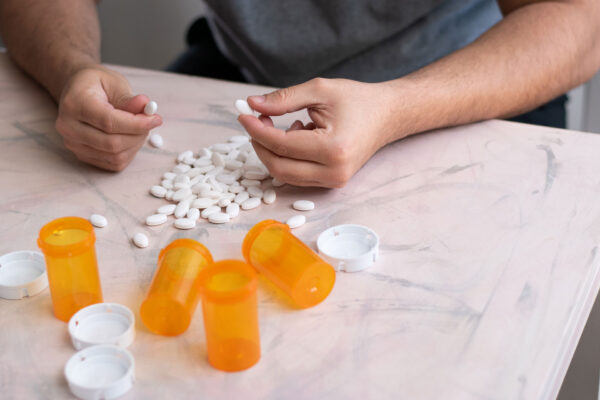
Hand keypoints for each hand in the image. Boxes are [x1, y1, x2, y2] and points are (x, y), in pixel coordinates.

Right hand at [55, 65, 161, 170]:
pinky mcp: (82, 155)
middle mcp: (68, 127)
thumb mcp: (114, 82)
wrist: (77, 91)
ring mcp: (73, 144)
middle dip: (138, 135)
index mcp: (75, 104)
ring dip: (135, 144)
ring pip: (115, 156)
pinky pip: (113, 163)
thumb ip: (129, 98)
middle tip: (150, 121)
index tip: (156, 119)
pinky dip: (129, 152)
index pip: (109, 122)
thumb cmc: (97, 84)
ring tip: (139, 127)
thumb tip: (145, 107)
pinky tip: (130, 136)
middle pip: (112, 143)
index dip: (137, 124)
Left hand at [237, 78, 401, 187]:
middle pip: (278, 167)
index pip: (281, 145)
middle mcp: (334, 171)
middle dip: (260, 144)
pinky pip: (297, 175)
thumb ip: (284, 99)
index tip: (243, 114)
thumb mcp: (320, 90)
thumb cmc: (357, 100)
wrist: (388, 116)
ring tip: (280, 125)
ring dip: (273, 151)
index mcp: (333, 149)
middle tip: (256, 120)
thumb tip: (252, 105)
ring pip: (286, 174)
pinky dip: (287, 158)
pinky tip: (297, 135)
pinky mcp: (333, 182)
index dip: (256, 130)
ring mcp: (334, 181)